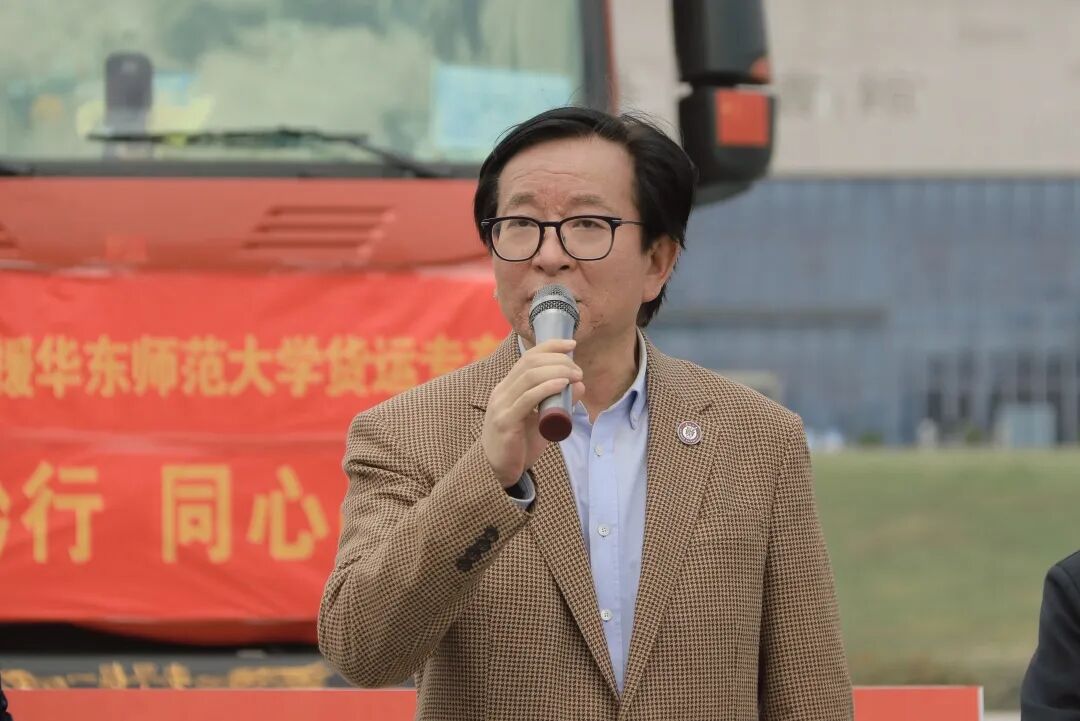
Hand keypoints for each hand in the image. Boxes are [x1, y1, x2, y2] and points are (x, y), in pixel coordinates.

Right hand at [481, 339, 584, 487]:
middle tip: (578, 370)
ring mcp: (502, 406)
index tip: (571, 344)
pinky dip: (546, 388)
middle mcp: (502, 391)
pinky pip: (527, 399)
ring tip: (575, 375)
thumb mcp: (543, 420)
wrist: (499, 472)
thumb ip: (559, 402)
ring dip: (557, 371)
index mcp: (508, 387)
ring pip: (529, 376)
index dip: (550, 346)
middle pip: (529, 362)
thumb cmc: (521, 445)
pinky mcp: (505, 422)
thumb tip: (579, 384)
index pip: (527, 357)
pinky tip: (562, 384)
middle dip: (558, 360)